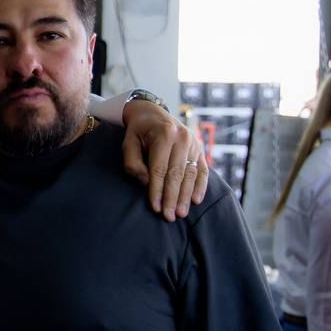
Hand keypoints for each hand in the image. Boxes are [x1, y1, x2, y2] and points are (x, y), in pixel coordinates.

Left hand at [121, 100, 208, 221]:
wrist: (152, 113)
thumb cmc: (137, 132)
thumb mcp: (128, 143)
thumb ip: (134, 163)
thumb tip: (147, 183)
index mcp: (164, 134)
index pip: (160, 168)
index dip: (157, 190)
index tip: (156, 208)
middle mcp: (182, 138)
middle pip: (177, 174)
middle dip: (172, 198)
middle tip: (169, 217)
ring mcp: (193, 143)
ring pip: (190, 174)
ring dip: (185, 196)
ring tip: (180, 214)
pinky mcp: (199, 148)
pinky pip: (202, 170)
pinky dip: (200, 186)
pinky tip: (195, 200)